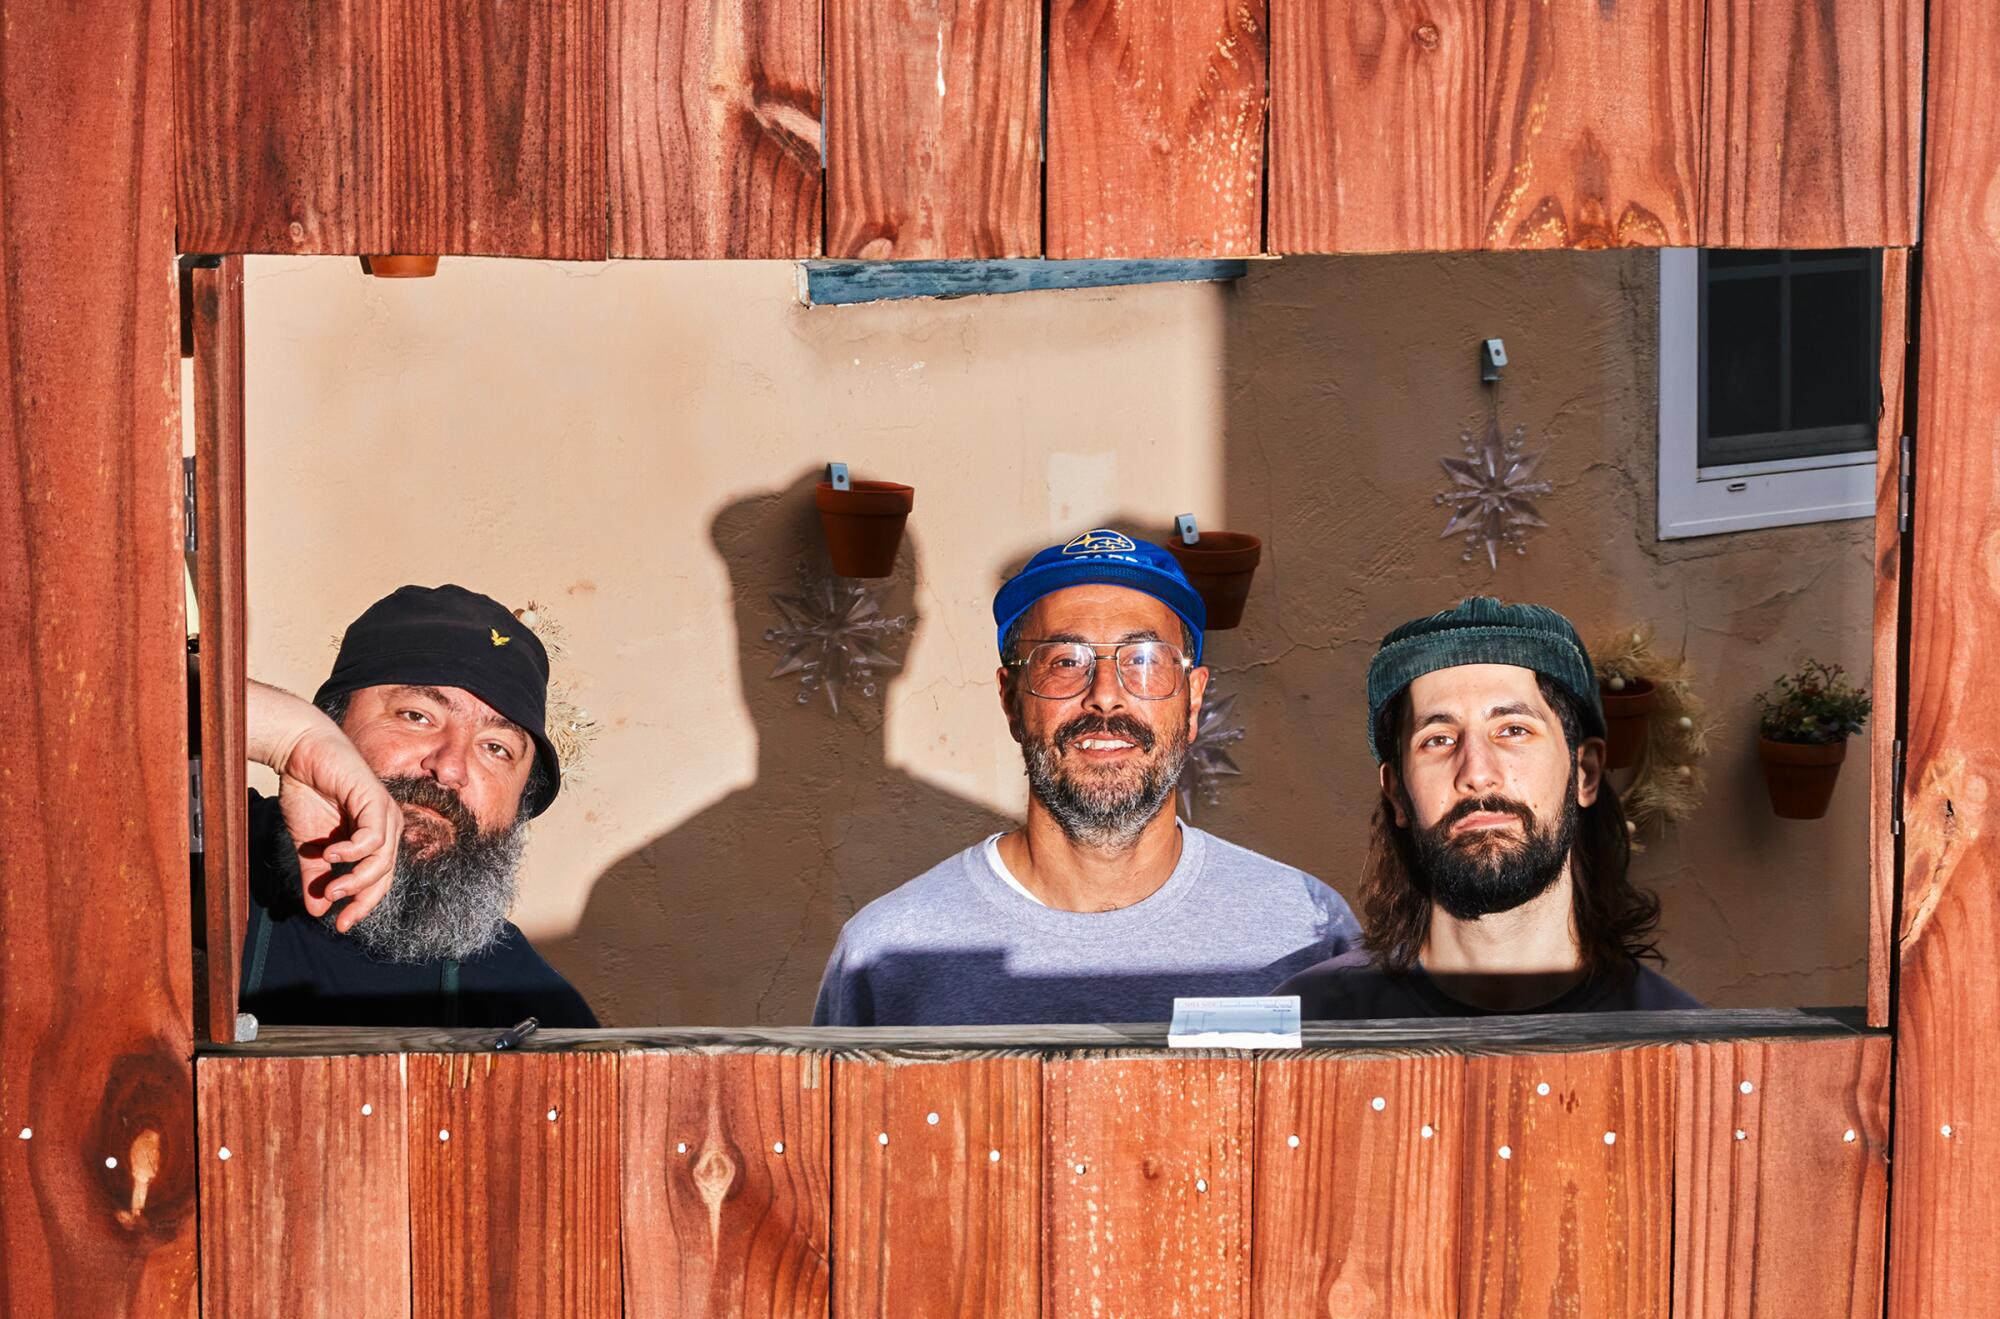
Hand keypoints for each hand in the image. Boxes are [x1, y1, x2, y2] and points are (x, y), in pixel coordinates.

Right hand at [276, 721, 401, 931]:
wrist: (299, 754)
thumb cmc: (309, 793)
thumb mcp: (309, 844)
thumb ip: (316, 875)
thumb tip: (316, 910)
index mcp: (376, 837)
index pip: (379, 879)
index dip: (363, 904)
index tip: (341, 925)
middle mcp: (388, 826)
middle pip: (386, 874)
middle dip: (363, 898)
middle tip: (340, 913)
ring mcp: (385, 812)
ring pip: (382, 859)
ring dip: (356, 878)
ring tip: (331, 888)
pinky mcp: (375, 798)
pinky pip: (373, 836)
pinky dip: (354, 851)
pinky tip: (331, 855)